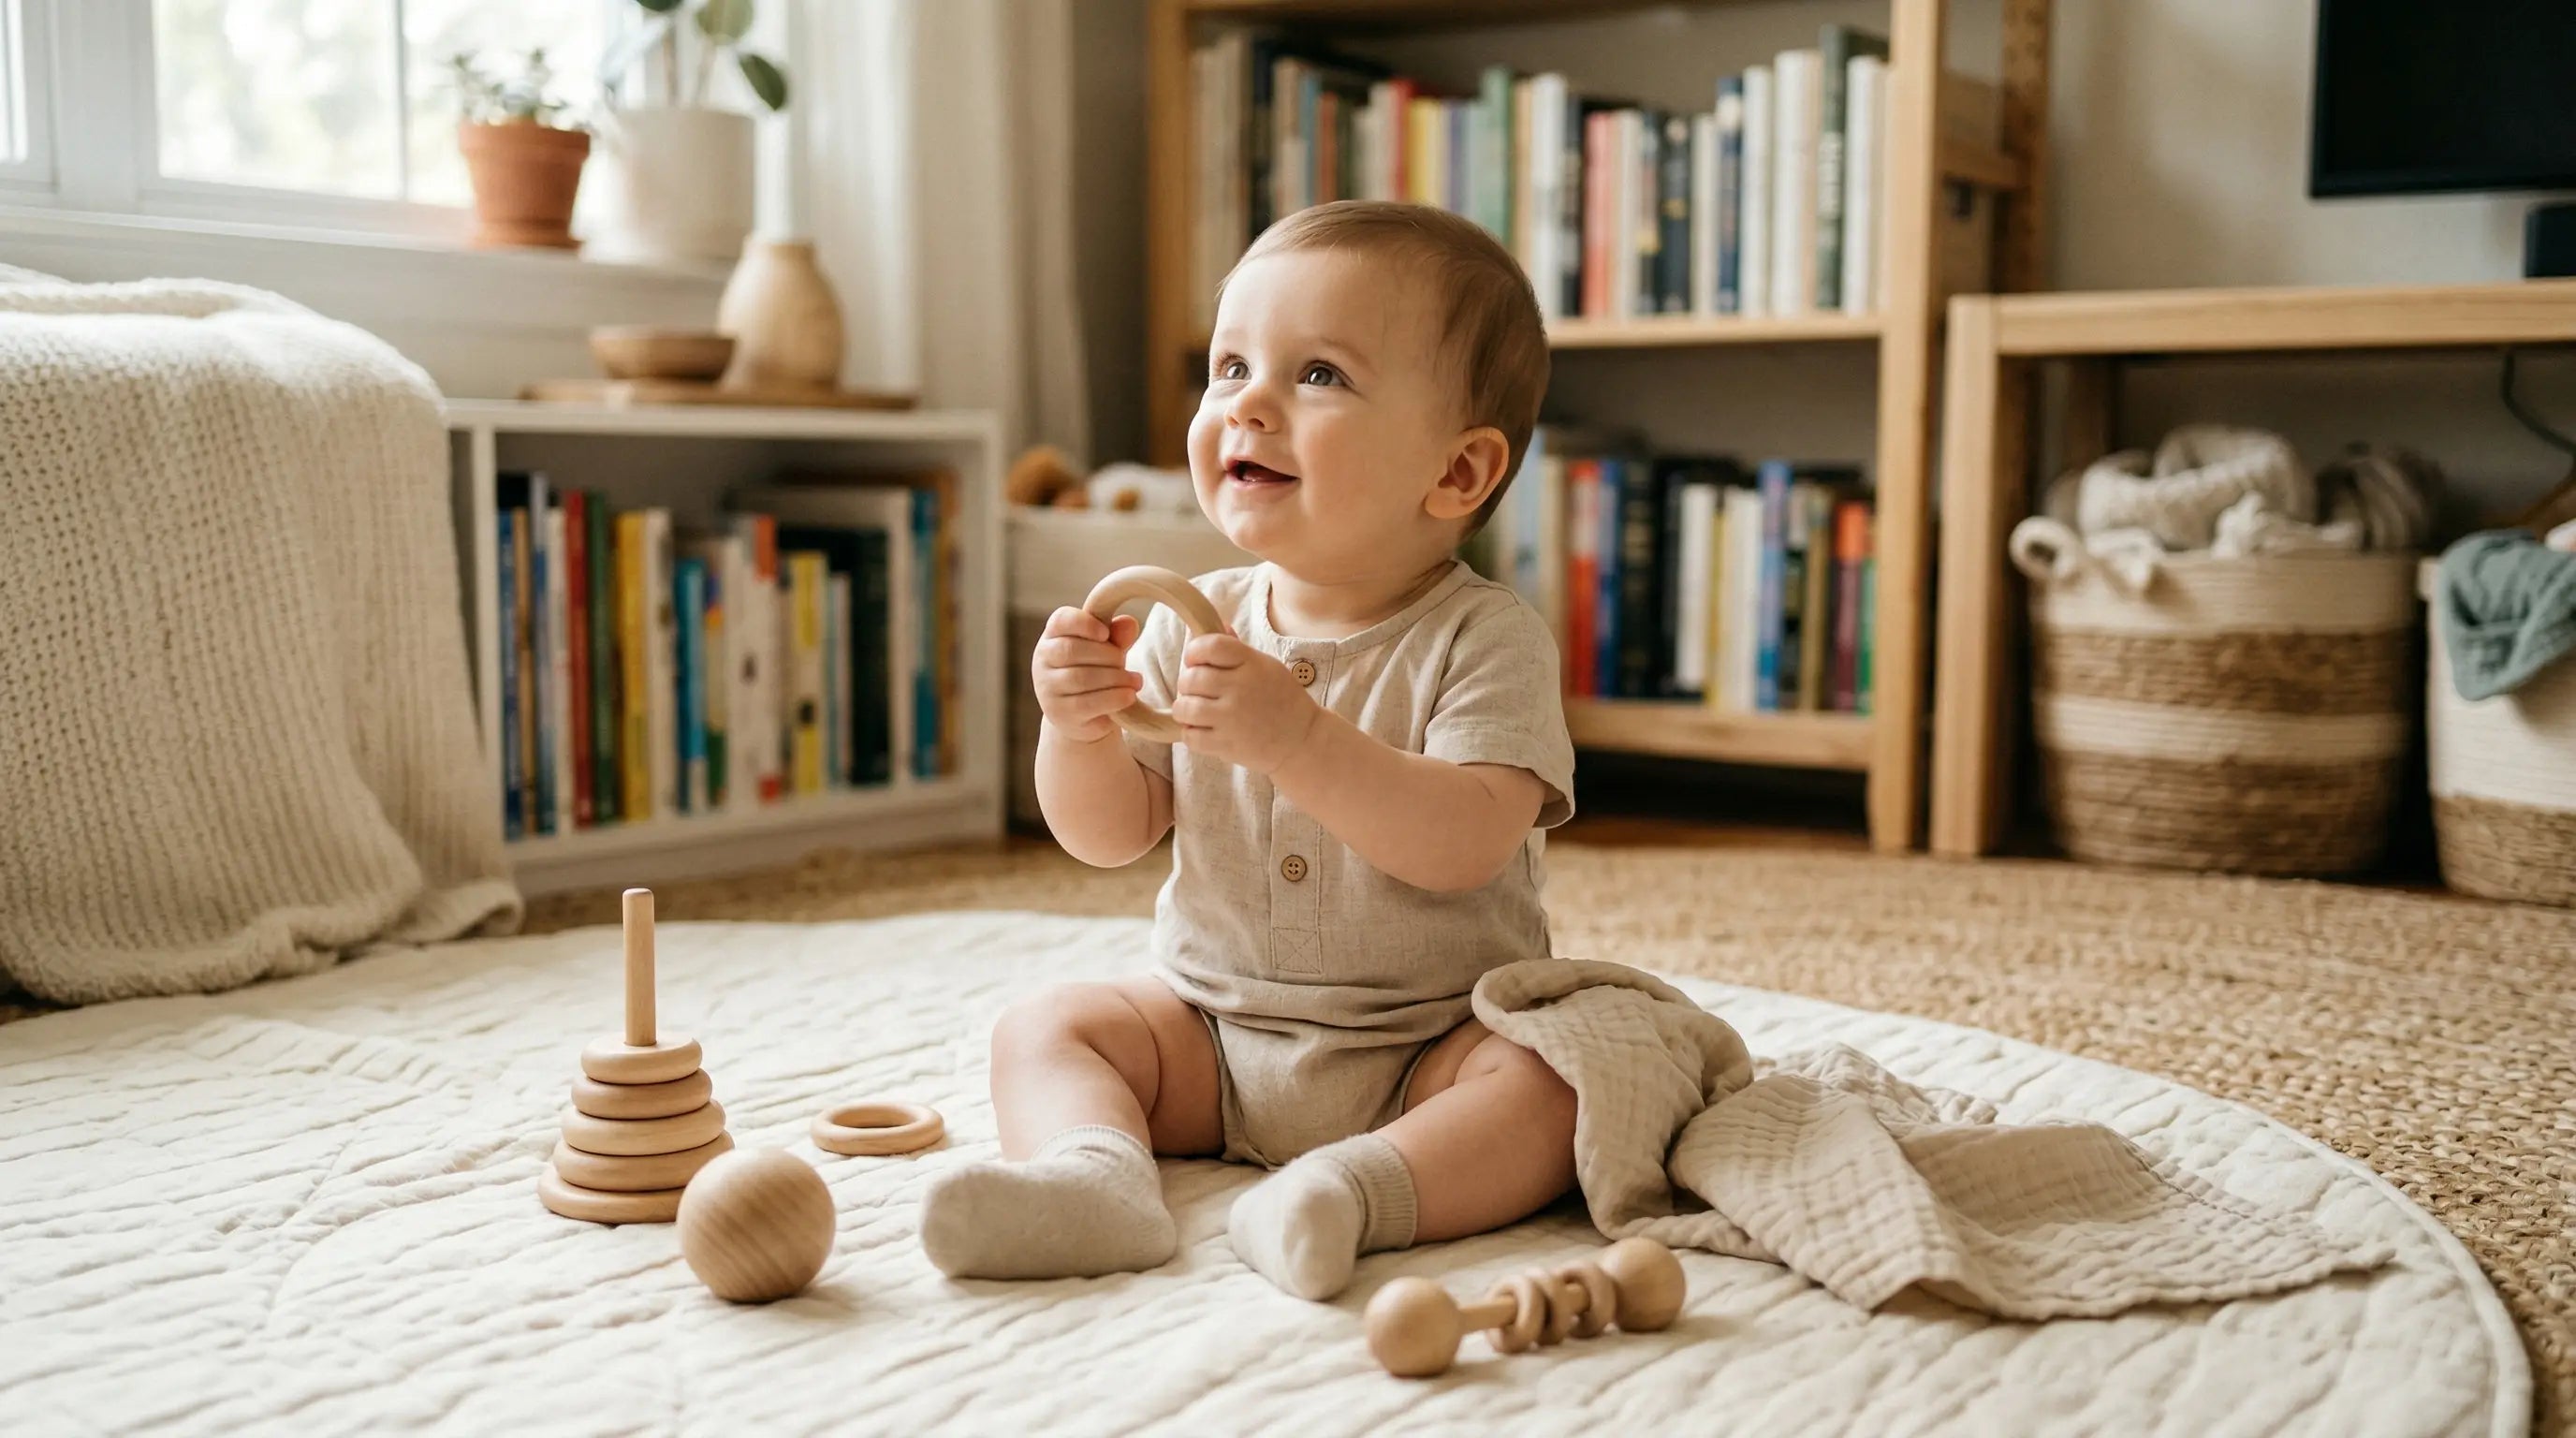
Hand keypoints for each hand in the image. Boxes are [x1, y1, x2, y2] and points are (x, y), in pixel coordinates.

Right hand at [1032, 606, 1142, 742]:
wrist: (1085, 714)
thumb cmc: (1096, 670)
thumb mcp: (1108, 650)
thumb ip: (1117, 635)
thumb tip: (1129, 622)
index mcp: (1053, 635)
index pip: (1062, 620)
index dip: (1085, 623)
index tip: (1106, 633)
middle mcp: (1043, 660)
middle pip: (1072, 650)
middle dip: (1107, 655)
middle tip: (1125, 662)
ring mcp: (1047, 688)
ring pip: (1081, 678)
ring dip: (1115, 678)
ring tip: (1135, 681)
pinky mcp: (1060, 713)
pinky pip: (1087, 703)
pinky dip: (1113, 698)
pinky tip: (1129, 696)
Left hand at [1172, 634, 1321, 773]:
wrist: (1302, 740)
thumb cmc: (1283, 699)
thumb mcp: (1266, 667)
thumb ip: (1238, 650)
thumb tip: (1218, 624)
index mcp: (1252, 664)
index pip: (1209, 646)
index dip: (1194, 651)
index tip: (1195, 661)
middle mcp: (1240, 689)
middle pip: (1190, 677)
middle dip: (1188, 683)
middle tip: (1198, 690)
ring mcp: (1232, 718)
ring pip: (1184, 708)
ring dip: (1185, 709)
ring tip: (1197, 711)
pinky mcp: (1226, 745)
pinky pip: (1190, 736)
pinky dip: (1191, 733)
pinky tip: (1203, 729)